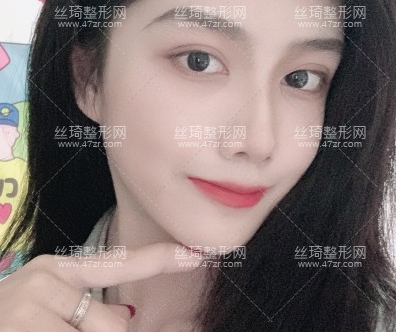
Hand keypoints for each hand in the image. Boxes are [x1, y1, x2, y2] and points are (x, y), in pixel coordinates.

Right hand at [0, 243, 203, 330]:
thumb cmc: (12, 322)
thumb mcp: (46, 306)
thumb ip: (90, 307)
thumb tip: (129, 314)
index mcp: (55, 270)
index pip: (119, 262)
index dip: (160, 258)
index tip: (195, 254)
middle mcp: (44, 281)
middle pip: (113, 326)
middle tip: (68, 327)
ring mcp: (30, 310)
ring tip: (50, 327)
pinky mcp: (24, 330)